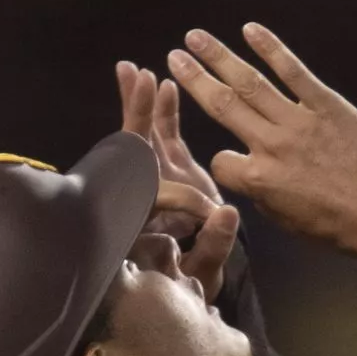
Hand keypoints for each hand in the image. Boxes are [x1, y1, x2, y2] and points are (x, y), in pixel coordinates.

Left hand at [117, 62, 238, 299]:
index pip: (156, 194)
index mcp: (146, 221)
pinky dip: (161, 111)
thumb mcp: (204, 270)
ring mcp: (154, 180)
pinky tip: (162, 84)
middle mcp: (143, 196)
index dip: (179, 194)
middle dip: (135, 116)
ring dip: (138, 104)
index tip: (203, 200)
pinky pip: (161, 137)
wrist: (191, 284)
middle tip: (135, 82)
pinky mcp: (169, 170)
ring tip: (132, 71)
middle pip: (131, 152)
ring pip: (140, 138)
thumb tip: (225, 214)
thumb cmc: (193, 284)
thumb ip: (214, 244)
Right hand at [167, 25, 356, 261]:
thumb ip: (262, 194)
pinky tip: (250, 30)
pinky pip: (294, 72)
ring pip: (249, 83)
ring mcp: (299, 122)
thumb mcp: (290, 221)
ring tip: (195, 37)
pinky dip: (271, 48)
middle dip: (195, 79)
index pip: (222, 161)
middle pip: (222, 105)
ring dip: (219, 56)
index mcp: (260, 180)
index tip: (230, 158)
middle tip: (173, 56)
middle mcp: (272, 146)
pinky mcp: (328, 106)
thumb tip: (249, 176)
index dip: (222, 161)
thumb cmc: (341, 227)